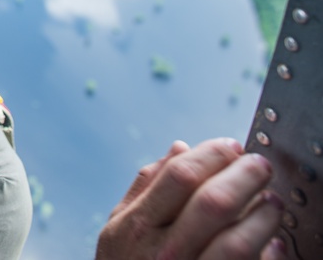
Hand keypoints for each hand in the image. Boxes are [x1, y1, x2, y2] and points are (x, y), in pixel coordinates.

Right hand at [96, 138, 285, 259]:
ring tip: (273, 202)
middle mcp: (161, 254)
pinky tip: (275, 242)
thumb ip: (145, 187)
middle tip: (261, 166)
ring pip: (239, 242)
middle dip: (246, 176)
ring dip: (265, 215)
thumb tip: (180, 148)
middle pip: (213, 202)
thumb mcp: (119, 230)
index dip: (213, 155)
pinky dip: (270, 254)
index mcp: (136, 227)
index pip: (180, 175)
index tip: (232, 147)